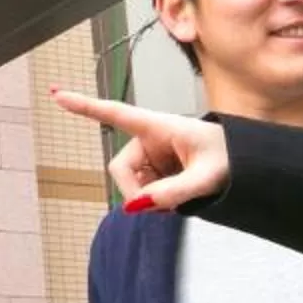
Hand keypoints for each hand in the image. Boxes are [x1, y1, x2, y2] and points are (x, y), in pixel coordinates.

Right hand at [49, 90, 231, 211]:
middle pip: (120, 168)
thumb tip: (136, 207)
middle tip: (160, 208)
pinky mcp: (156, 170)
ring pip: (131, 184)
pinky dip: (155, 200)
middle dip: (135, 192)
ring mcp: (151, 155)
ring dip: (150, 198)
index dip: (84, 106)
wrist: (247, 163)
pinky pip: (142, 190)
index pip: (115, 114)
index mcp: (158, 126)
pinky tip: (176, 198)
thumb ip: (173, 193)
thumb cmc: (231, 157)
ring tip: (181, 198)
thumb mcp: (207, 177)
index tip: (55, 94)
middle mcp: (149, 138)